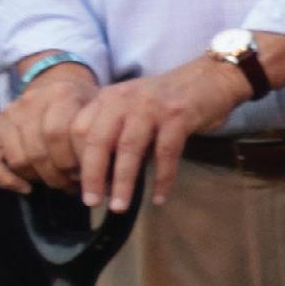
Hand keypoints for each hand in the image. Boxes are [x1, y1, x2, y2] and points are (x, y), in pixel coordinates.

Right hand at [0, 66, 98, 196]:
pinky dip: (5, 178)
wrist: (58, 84)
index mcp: (61, 94)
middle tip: (73, 185)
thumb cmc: (84, 108)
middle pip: (38, 151)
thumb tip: (111, 184)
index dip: (72, 163)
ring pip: (17, 158)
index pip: (58, 134)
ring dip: (38, 178)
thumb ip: (101, 140)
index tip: (87, 177)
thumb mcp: (99, 115)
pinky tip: (26, 188)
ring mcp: (9, 112)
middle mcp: (30, 100)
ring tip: (57, 183)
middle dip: (58, 176)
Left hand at [71, 55, 254, 212]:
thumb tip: (99, 179)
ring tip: (119, 207)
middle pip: (99, 139)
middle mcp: (124, 99)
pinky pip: (166, 153)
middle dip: (93, 175)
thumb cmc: (166, 102)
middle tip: (91, 202)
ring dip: (123, 181)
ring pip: (129, 148)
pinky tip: (159, 199)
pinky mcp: (178, 116)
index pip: (78, 129)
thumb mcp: (132, 111)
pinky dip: (162, 179)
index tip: (77, 184)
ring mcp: (151, 106)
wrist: (209, 78)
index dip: (74, 158)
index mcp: (108, 98)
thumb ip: (114, 136)